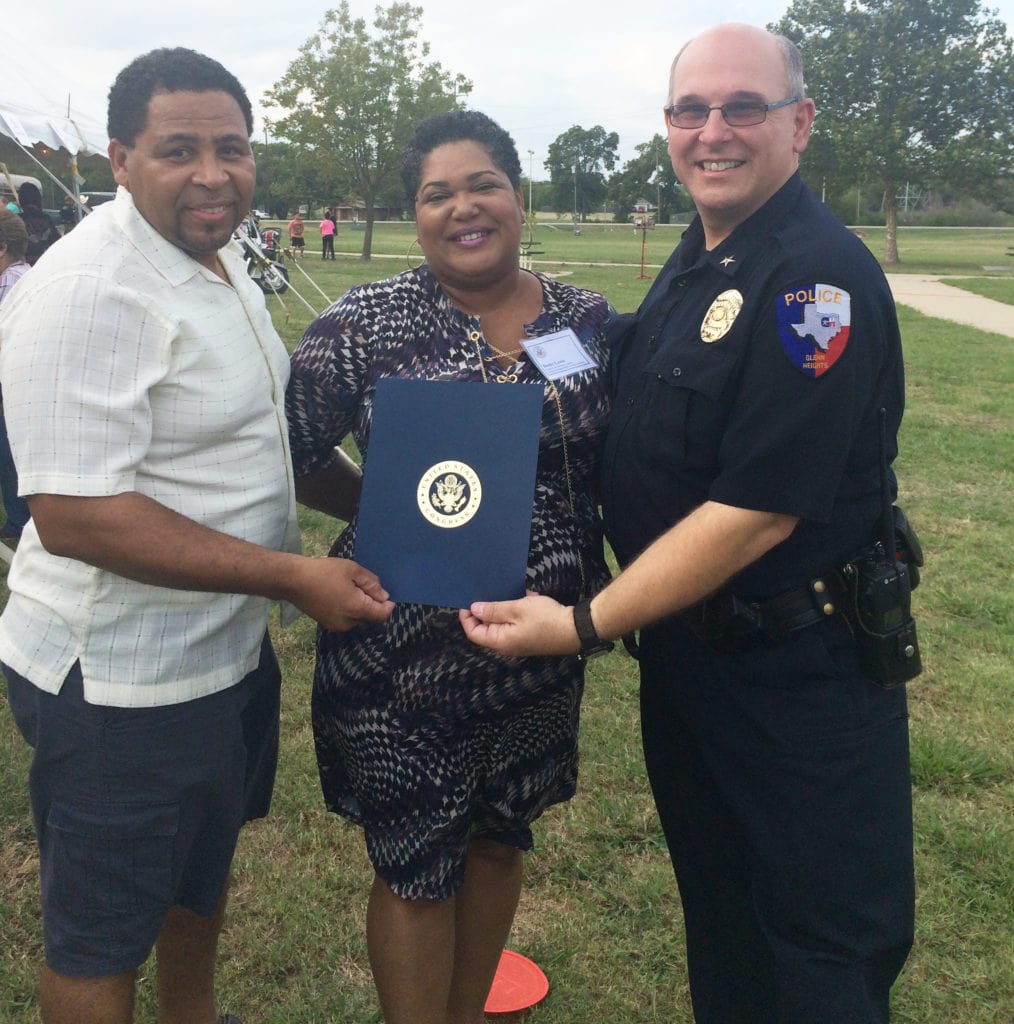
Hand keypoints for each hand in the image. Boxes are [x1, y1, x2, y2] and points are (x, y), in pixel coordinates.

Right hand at [288, 557, 394, 630]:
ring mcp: (336, 625)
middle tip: (363, 583)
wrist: (293, 581)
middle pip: (369, 615)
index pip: (382, 615)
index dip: (388, 605)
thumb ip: (371, 583)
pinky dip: (348, 607)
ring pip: (357, 617)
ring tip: (348, 586)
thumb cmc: (324, 572)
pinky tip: (338, 593)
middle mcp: (348, 623)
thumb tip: (384, 596)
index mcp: (356, 610)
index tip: (387, 593)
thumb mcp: (352, 570)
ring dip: (359, 605)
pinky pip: (345, 617)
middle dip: (371, 602)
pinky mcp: (326, 623)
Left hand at [459, 593, 579, 656]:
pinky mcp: (530, 636)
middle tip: (488, 592)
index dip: (467, 618)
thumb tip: (474, 609)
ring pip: (503, 623)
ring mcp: (519, 642)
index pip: (474, 633)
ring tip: (511, 592)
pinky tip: (528, 598)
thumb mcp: (517, 609)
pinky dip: (518, 610)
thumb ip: (493, 610)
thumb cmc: (545, 619)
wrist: (576, 629)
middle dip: (486, 610)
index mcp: (500, 641)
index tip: (467, 601)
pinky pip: (517, 622)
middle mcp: (507, 645)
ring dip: (505, 607)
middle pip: (487, 629)